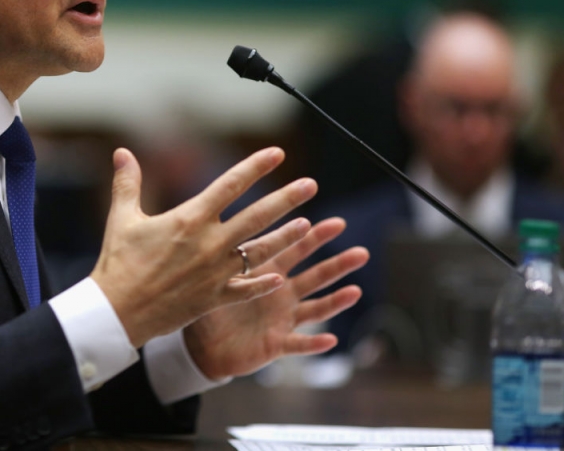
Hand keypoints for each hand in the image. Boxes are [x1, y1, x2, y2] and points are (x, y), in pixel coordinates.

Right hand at [90, 147, 317, 347]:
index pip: (230, 185)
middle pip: (256, 216)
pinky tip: (279, 278)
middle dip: (286, 199)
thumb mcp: (122, 218)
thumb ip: (127, 183)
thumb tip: (122, 152)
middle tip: (310, 185)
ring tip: (307, 226)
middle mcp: (209, 243)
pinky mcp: (213, 298)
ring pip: (259, 252)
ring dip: (285, 238)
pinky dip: (262, 284)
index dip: (255, 167)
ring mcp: (214, 272)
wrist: (116, 312)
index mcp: (189, 219)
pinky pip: (245, 290)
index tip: (277, 153)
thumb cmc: (118, 263)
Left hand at [182, 217, 369, 380]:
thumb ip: (227, 253)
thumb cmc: (209, 302)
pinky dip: (313, 343)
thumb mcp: (216, 274)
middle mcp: (282, 293)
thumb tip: (224, 218)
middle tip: (361, 253)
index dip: (316, 237)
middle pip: (316, 276)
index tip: (338, 223)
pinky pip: (298, 344)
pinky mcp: (277, 344)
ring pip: (315, 308)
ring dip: (336, 301)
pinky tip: (330, 340)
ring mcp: (283, 319)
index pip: (296, 249)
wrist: (201, 344)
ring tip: (355, 291)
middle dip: (338, 265)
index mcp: (268, 271)